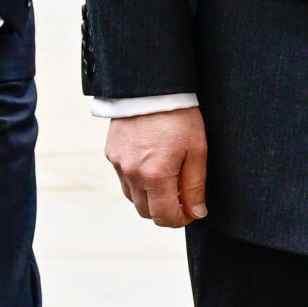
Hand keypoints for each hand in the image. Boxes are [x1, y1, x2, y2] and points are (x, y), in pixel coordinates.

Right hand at [107, 108, 208, 227]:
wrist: (151, 86)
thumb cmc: (178, 116)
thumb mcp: (196, 150)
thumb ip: (194, 186)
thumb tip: (196, 212)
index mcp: (155, 176)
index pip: (164, 217)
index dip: (180, 220)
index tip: (191, 211)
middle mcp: (132, 174)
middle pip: (146, 212)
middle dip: (165, 211)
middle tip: (182, 197)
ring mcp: (118, 164)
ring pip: (132, 198)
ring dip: (150, 198)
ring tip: (167, 180)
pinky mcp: (111, 153)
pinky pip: (123, 179)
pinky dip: (137, 181)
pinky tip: (151, 165)